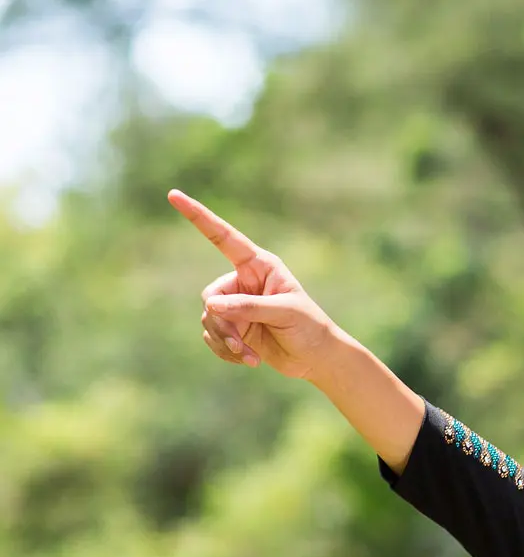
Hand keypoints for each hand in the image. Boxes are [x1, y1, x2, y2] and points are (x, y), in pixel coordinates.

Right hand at [170, 189, 342, 381]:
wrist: (317, 358)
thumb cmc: (309, 328)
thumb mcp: (284, 313)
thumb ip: (249, 307)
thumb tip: (211, 306)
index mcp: (259, 266)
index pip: (223, 237)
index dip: (198, 217)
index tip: (174, 195)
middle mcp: (243, 282)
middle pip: (210, 295)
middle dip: (221, 322)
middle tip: (239, 344)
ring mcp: (236, 306)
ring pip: (209, 319)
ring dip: (225, 341)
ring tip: (250, 357)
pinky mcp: (233, 328)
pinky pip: (212, 336)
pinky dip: (226, 351)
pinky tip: (249, 361)